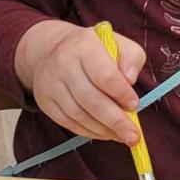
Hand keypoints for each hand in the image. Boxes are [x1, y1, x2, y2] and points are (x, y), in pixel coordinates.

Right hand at [15, 20, 146, 145]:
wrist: (52, 50)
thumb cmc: (93, 49)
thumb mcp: (117, 43)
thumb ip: (131, 58)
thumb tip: (130, 80)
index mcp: (84, 46)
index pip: (104, 75)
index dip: (120, 94)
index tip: (134, 106)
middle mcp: (63, 64)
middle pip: (90, 99)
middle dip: (115, 121)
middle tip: (133, 136)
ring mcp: (50, 84)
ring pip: (78, 114)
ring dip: (103, 129)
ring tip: (122, 136)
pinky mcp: (44, 101)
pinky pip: (67, 122)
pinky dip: (88, 131)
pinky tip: (104, 133)